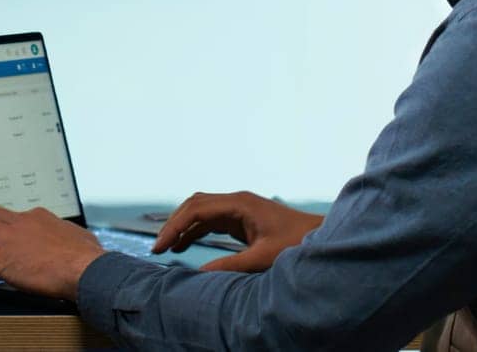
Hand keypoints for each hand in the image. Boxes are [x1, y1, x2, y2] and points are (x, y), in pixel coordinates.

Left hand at [0, 206, 106, 299]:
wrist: (84, 269)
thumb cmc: (86, 257)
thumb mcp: (78, 236)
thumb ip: (68, 234)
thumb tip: (71, 238)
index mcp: (38, 217)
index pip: (14, 216)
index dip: (6, 228)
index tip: (7, 240)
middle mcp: (20, 222)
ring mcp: (8, 238)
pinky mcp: (0, 258)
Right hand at [152, 191, 322, 271]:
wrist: (319, 236)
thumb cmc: (296, 243)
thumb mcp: (262, 258)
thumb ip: (231, 265)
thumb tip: (200, 275)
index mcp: (239, 204)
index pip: (196, 210)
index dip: (174, 226)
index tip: (160, 246)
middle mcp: (235, 201)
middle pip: (193, 205)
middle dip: (172, 224)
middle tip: (157, 247)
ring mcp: (237, 207)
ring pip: (199, 211)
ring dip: (181, 226)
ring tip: (165, 247)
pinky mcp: (240, 217)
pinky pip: (210, 220)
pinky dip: (194, 230)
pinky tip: (184, 245)